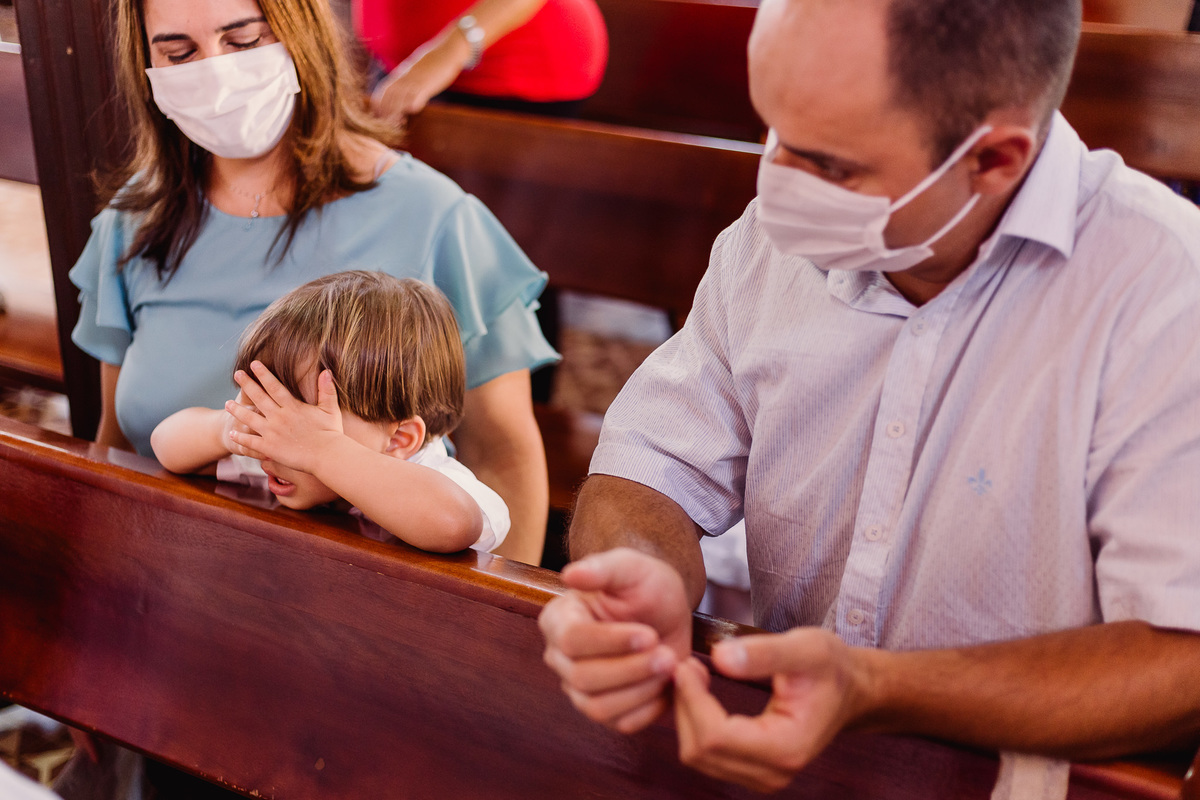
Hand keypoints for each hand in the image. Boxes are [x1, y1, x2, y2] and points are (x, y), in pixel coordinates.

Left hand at [225, 362, 342, 473]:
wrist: (327, 456)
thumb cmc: (331, 433)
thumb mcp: (330, 409)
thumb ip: (327, 389)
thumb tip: (326, 371)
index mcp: (292, 406)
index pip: (274, 386)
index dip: (263, 374)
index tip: (254, 364)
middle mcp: (279, 417)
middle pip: (259, 397)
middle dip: (247, 384)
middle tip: (237, 374)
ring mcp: (272, 432)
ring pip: (249, 418)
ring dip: (237, 410)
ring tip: (227, 404)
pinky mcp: (269, 448)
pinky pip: (250, 441)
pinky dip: (240, 437)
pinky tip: (232, 433)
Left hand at [371, 36, 468, 122]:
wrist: (447, 50)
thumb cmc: (433, 60)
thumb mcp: (415, 68)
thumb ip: (407, 77)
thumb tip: (402, 86)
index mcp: (401, 73)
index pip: (384, 89)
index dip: (379, 102)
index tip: (378, 113)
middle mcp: (406, 77)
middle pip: (390, 96)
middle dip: (387, 111)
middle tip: (387, 122)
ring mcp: (416, 81)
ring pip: (401, 99)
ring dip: (399, 111)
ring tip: (399, 122)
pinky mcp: (428, 84)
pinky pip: (417, 98)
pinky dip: (414, 106)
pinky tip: (416, 109)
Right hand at [538, 548, 692, 732]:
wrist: (666, 609)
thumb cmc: (643, 584)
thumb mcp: (630, 567)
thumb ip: (602, 568)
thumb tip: (570, 574)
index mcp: (558, 619)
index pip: (571, 641)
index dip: (610, 642)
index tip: (648, 634)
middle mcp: (561, 657)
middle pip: (582, 678)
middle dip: (631, 669)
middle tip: (667, 654)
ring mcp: (579, 688)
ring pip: (598, 707)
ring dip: (641, 691)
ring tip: (670, 665)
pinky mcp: (606, 710)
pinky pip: (622, 723)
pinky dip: (650, 707)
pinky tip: (670, 681)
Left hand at [673, 628, 871, 792]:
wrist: (850, 690)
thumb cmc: (831, 667)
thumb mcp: (804, 648)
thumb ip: (763, 653)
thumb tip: (719, 657)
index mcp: (786, 747)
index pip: (715, 736)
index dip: (691, 699)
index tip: (685, 663)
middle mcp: (774, 773)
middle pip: (701, 751)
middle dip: (685, 706)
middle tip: (686, 665)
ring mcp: (763, 777)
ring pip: (698, 756)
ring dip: (687, 715)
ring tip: (695, 675)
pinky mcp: (753, 772)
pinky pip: (708, 756)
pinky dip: (696, 725)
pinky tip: (703, 694)